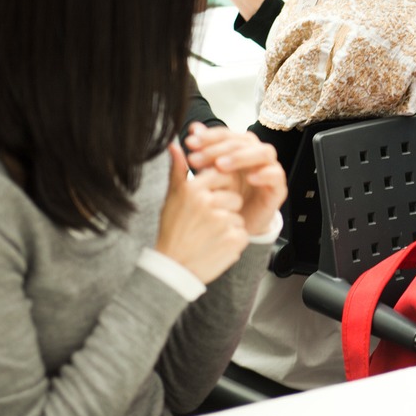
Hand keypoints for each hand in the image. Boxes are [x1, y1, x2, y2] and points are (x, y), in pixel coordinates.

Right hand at [156, 142, 250, 283]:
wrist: (172, 270)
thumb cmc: (173, 232)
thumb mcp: (172, 198)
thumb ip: (178, 169)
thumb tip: (174, 144)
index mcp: (194, 189)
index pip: (223, 176)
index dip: (218, 190)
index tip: (207, 204)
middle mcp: (208, 203)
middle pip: (234, 196)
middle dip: (226, 208)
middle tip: (206, 223)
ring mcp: (222, 221)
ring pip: (239, 215)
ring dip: (229, 225)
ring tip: (209, 235)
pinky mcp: (234, 240)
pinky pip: (243, 233)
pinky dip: (233, 241)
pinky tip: (215, 246)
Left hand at [183, 123, 286, 235]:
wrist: (235, 226)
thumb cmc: (224, 198)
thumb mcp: (207, 176)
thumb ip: (201, 152)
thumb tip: (194, 127)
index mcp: (240, 148)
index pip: (227, 134)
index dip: (208, 137)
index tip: (189, 143)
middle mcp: (256, 154)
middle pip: (243, 141)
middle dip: (218, 148)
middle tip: (198, 158)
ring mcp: (269, 168)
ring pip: (264, 152)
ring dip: (241, 156)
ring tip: (221, 166)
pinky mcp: (278, 187)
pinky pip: (276, 174)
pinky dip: (264, 174)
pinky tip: (250, 178)